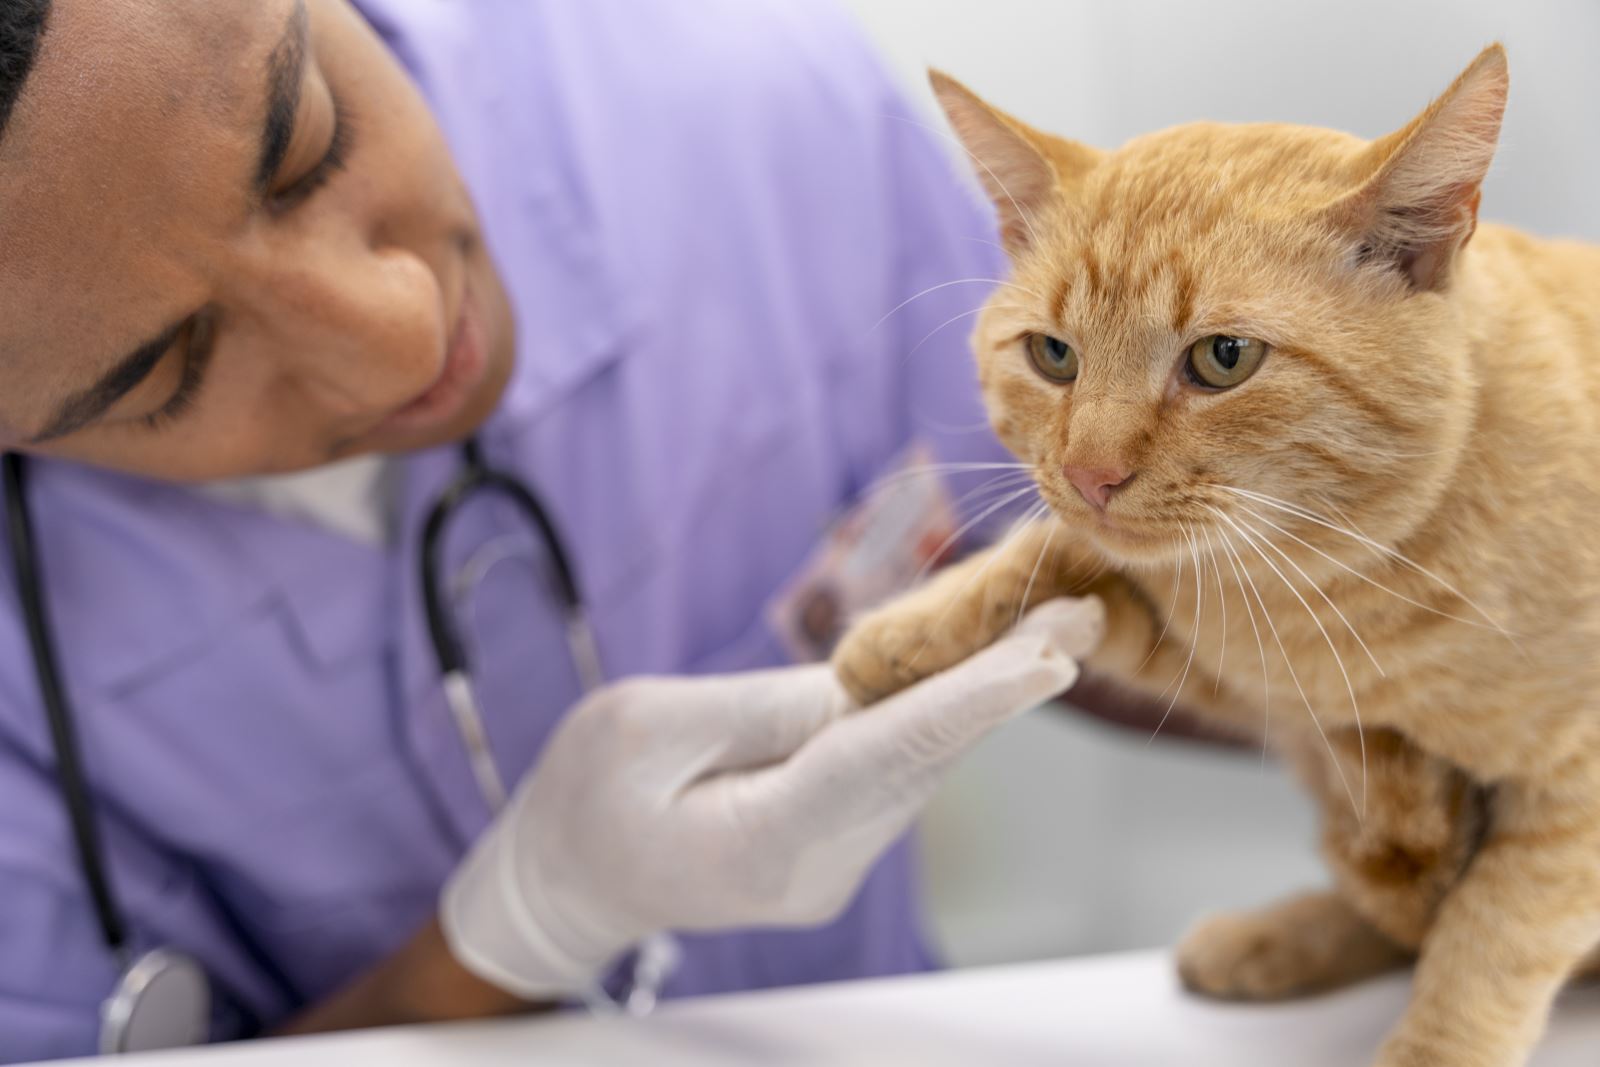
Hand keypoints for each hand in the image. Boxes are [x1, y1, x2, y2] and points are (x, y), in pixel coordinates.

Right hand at [439, 597, 1103, 1000]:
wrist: (566, 882)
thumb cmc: (584, 802)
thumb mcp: (640, 730)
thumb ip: (755, 709)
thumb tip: (858, 686)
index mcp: (762, 844)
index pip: (880, 762)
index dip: (967, 704)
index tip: (1046, 662)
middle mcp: (820, 865)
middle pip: (922, 760)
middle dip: (1004, 682)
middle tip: (1082, 613)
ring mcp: (834, 862)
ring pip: (919, 763)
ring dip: (983, 692)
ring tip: (1052, 621)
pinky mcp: (836, 840)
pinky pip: (896, 767)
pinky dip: (941, 712)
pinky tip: (984, 663)